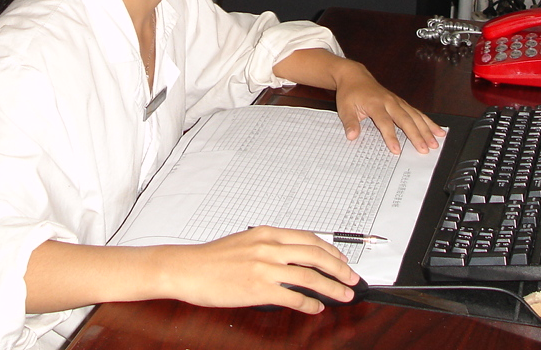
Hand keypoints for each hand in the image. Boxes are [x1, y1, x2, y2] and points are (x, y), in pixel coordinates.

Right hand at [155, 226, 358, 311]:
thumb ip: (268, 246)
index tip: (342, 260)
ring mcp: (264, 268)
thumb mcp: (245, 242)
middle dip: (339, 268)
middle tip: (352, 278)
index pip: (309, 238)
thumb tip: (291, 256)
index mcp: (266, 233)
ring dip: (332, 287)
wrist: (187, 269)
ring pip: (310, 276)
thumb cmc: (212, 258)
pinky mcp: (258, 289)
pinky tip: (316, 308)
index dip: (331, 250)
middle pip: (316, 255)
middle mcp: (268, 247)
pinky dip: (309, 303)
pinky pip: (292, 297)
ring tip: (344, 294)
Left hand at [333, 60, 443, 153]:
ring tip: (435, 142)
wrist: (355, 76)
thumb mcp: (344, 108)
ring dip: (426, 129)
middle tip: (424, 149)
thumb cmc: (350, 93)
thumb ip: (349, 123)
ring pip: (415, 116)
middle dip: (416, 135)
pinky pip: (417, 112)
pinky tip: (438, 130)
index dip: (391, 136)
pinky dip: (428, 122)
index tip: (396, 150)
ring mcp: (397, 101)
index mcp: (375, 104)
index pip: (384, 122)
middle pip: (405, 119)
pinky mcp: (401, 102)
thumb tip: (351, 136)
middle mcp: (389, 102)